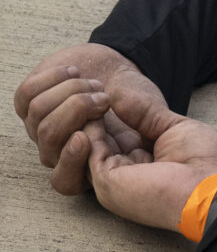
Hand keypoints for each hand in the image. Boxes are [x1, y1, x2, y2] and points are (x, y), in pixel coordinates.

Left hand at [14, 43, 167, 194]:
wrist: (119, 71)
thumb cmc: (136, 97)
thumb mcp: (153, 118)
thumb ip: (149, 131)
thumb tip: (136, 139)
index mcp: (89, 165)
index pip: (65, 180)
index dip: (69, 161)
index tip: (84, 137)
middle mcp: (60, 151)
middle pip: (49, 137)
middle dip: (77, 110)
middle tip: (104, 98)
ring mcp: (41, 128)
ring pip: (39, 113)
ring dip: (72, 90)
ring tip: (96, 84)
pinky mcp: (28, 104)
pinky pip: (28, 93)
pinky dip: (54, 77)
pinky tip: (74, 73)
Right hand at [86, 87, 216, 232]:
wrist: (212, 186)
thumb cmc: (204, 161)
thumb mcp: (172, 126)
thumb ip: (144, 113)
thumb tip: (115, 93)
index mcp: (138, 161)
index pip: (106, 134)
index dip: (99, 110)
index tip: (96, 85)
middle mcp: (121, 172)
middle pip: (86, 140)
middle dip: (82, 111)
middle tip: (86, 87)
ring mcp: (111, 180)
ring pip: (77, 146)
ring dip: (78, 118)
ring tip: (89, 97)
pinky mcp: (107, 182)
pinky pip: (83, 151)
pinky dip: (85, 128)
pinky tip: (95, 111)